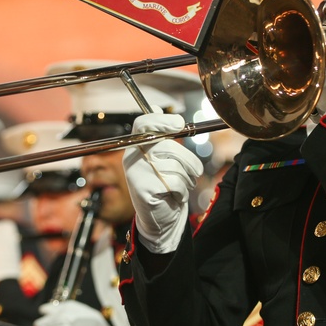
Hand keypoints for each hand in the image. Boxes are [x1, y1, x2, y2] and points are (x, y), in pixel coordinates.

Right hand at [122, 112, 202, 252]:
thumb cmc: (164, 184)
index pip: (142, 123)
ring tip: (181, 186)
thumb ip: (159, 135)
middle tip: (193, 171)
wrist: (160, 218)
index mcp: (135, 146)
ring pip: (174, 165)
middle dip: (188, 160)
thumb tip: (155, 108)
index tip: (179, 123)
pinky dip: (181, 191)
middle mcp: (131, 158)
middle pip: (168, 146)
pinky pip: (174, 183)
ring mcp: (135, 175)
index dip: (161, 120)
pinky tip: (174, 196)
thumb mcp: (162, 157)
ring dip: (186, 178)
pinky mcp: (143, 191)